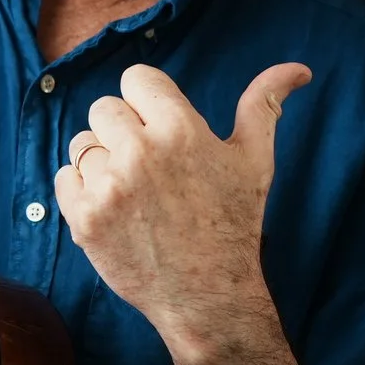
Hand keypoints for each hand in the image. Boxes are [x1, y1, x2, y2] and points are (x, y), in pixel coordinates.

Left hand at [56, 62, 309, 364]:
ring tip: (133, 191)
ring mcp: (107, 186)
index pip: (136, 79)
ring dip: (102, 161)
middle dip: (124, 130)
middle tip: (149, 166)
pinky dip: (83, 191)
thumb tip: (299, 69)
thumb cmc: (233, 225)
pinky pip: (64, 177)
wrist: (207, 296)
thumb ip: (265, 105)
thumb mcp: (255, 161)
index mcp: (180, 130)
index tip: (159, 127)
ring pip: (83, 143)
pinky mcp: (83, 217)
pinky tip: (115, 209)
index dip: (147, 101)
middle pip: (104, 108)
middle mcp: (140, 153)